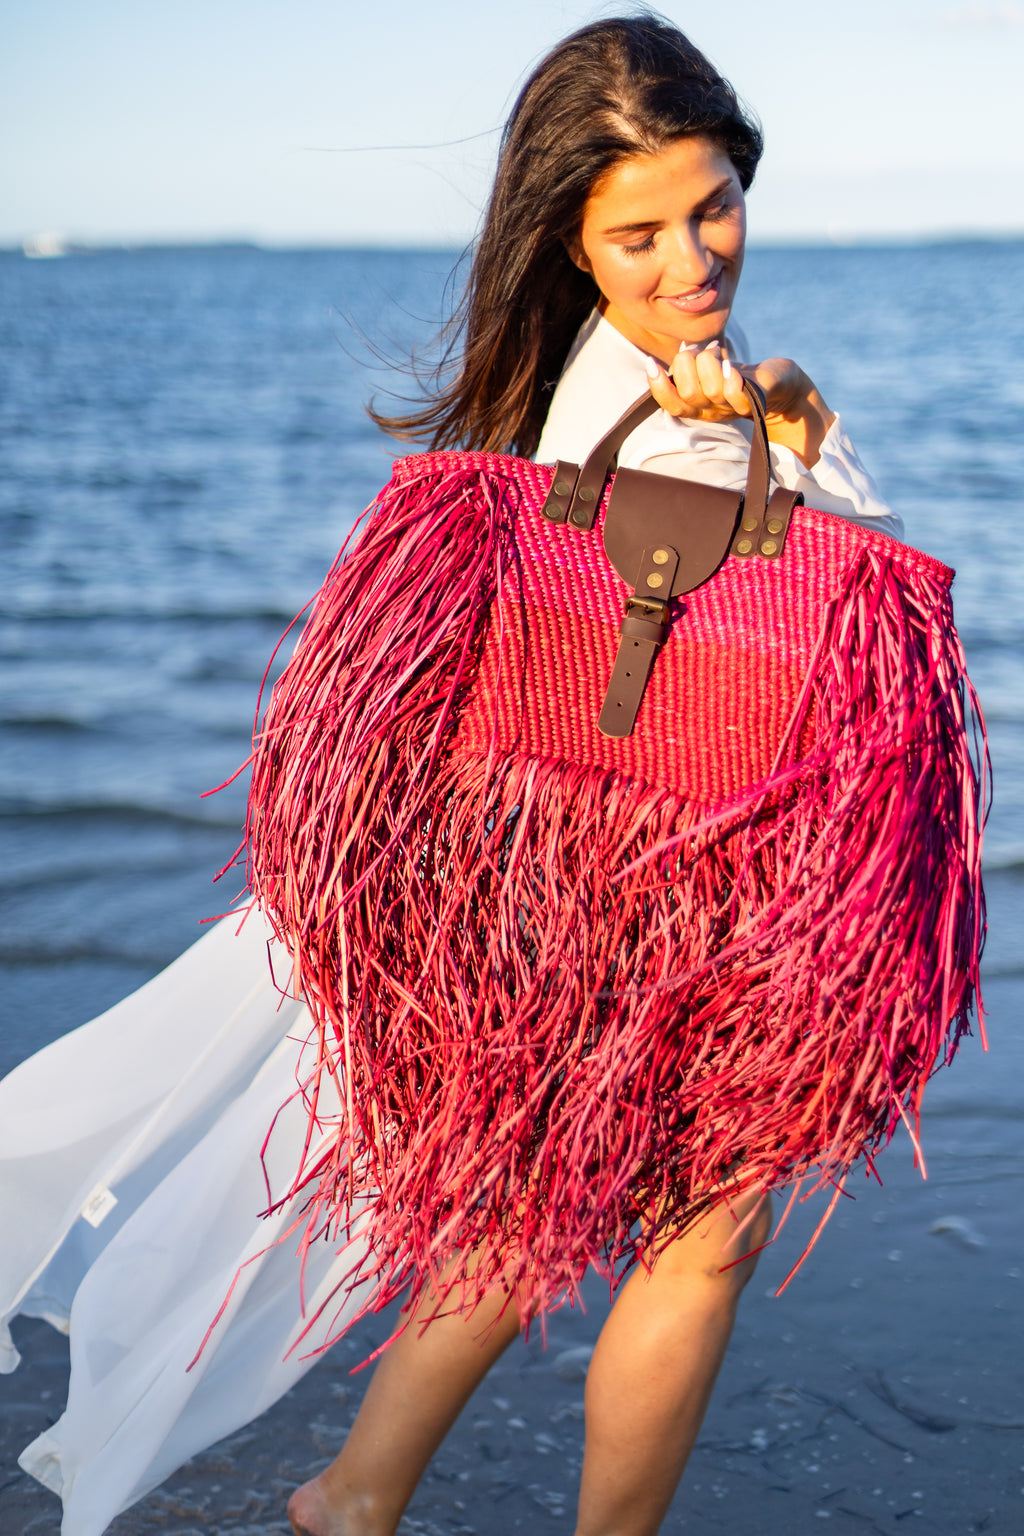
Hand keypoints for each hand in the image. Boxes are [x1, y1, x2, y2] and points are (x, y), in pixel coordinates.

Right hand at [645, 342, 835, 467]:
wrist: (781, 383)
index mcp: (698, 406)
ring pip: (710, 388)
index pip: (670, 403)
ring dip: (710, 360)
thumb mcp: (710, 370)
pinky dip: (731, 378)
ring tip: (719, 352)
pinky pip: (737, 396)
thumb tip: (676, 353)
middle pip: (688, 392)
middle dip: (687, 362)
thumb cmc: (741, 374)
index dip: (658, 385)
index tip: (651, 362)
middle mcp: (712, 411)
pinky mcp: (755, 402)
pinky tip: (731, 366)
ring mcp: (734, 409)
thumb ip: (692, 366)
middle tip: (698, 348)